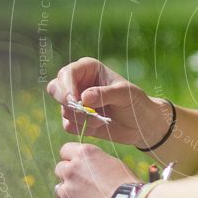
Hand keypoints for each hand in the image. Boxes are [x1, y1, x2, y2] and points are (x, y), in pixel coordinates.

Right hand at [45, 57, 171, 147]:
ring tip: (101, 118)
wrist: (142, 124)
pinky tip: (98, 126)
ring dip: (81, 118)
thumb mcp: (125, 94)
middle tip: (82, 110)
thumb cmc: (136, 102)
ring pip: (64, 110)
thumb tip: (84, 97)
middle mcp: (79, 83)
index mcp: (89, 69)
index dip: (66, 86)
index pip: (67, 73)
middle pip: (55, 88)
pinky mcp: (77, 119)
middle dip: (66, 102)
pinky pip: (67, 125)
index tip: (75, 100)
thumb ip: (105, 94)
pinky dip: (81, 128)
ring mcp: (76, 102)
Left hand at [54, 142, 138, 197]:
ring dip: (70, 193)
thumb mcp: (112, 164)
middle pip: (60, 169)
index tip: (79, 166)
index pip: (65, 150)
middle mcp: (71, 169)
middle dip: (69, 176)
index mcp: (84, 154)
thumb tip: (85, 168)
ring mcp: (66, 190)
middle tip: (84, 185)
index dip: (72, 158)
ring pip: (60, 190)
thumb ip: (93, 163)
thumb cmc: (127, 186)